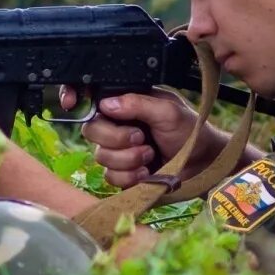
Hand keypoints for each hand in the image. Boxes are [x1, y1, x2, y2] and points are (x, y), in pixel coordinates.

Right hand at [60, 88, 223, 188]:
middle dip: (116, 138)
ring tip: (150, 155)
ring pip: (100, 156)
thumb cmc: (189, 130)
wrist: (203, 163)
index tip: (70, 103)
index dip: (75, 98)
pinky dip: (130, 176)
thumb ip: (137, 103)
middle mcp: (116, 125)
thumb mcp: (166, 110)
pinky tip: (147, 172)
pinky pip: (109, 177)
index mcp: (124, 103)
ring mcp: (117, 151)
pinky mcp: (122, 175)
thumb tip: (106, 104)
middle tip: (141, 137)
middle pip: (90, 130)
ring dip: (128, 158)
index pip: (90, 98)